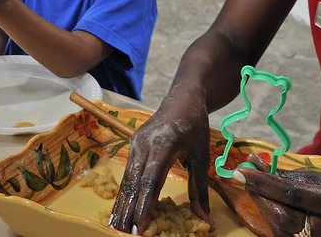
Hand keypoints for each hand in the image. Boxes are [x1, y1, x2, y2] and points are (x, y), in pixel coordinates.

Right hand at [110, 92, 212, 233]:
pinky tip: (118, 210)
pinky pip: (127, 174)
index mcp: (165, 143)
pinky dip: (123, 194)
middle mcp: (145, 143)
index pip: (151, 180)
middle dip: (128, 210)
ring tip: (116, 227)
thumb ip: (200, 189)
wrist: (182, 97)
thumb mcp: (201, 155)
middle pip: (134, 182)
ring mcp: (136, 143)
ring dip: (121, 205)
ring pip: (127, 180)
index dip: (144, 205)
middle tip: (122, 233)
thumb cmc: (195, 125)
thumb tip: (204, 219)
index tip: (140, 227)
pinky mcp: (132, 145)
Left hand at [235, 154, 320, 236]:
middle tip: (245, 178)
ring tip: (259, 190)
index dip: (264, 183)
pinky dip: (273, 221)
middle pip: (282, 216)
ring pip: (280, 230)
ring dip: (264, 208)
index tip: (241, 171)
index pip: (292, 194)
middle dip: (260, 196)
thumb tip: (257, 166)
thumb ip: (293, 176)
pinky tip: (270, 207)